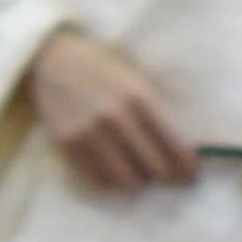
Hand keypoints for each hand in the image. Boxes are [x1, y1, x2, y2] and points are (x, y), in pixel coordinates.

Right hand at [30, 25, 194, 194]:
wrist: (49, 58)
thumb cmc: (99, 65)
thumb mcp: (134, 76)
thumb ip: (155, 107)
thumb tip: (183, 146)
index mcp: (138, 96)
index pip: (174, 144)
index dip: (187, 166)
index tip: (191, 174)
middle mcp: (116, 116)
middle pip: (155, 168)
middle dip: (166, 176)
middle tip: (167, 176)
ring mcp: (90, 132)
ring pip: (128, 180)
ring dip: (138, 181)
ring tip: (138, 173)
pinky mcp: (68, 144)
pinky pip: (98, 181)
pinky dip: (111, 183)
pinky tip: (114, 172)